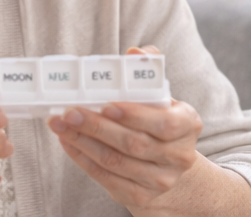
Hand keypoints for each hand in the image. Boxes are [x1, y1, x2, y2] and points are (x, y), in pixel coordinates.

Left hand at [47, 47, 208, 214]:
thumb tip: (134, 53)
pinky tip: (70, 142)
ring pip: (115, 162)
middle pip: (133, 143)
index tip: (106, 104)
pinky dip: (83, 159)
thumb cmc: (159, 119)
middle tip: (70, 112)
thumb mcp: (161, 94)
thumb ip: (148, 71)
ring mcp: (160, 180)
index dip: (134, 115)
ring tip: (62, 125)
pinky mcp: (139, 196)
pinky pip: (106, 178)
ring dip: (84, 142)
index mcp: (188, 125)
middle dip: (97, 126)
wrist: (167, 163)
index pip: (163, 123)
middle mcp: (178, 156)